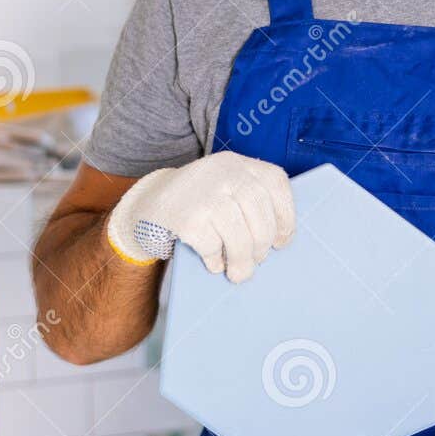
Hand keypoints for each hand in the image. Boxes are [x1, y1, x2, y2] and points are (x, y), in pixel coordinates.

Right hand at [106, 152, 294, 282]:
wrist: (148, 205)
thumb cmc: (198, 203)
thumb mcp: (225, 188)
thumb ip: (251, 203)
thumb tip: (277, 241)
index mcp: (237, 163)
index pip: (275, 182)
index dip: (286, 215)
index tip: (281, 241)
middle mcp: (223, 171)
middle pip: (259, 210)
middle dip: (262, 242)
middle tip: (258, 260)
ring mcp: (203, 192)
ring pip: (239, 233)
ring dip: (242, 259)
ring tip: (239, 273)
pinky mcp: (186, 216)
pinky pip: (212, 245)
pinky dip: (216, 259)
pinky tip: (213, 262)